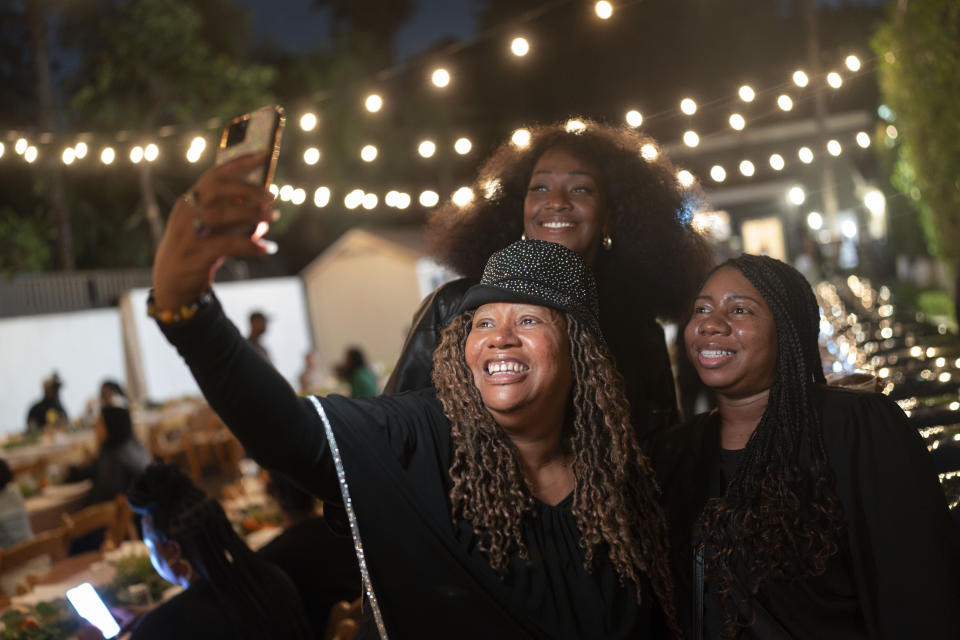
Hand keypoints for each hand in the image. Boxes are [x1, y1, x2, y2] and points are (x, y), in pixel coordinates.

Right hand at [152, 153, 277, 309]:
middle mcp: (186, 212)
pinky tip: (267, 247)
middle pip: (216, 188)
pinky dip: (250, 245)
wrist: (172, 284)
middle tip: (272, 197)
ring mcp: (188, 233)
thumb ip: (232, 214)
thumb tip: (267, 205)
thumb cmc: (198, 250)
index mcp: (190, 201)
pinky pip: (226, 245)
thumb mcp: (212, 228)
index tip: (265, 154)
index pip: (215, 174)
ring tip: (272, 218)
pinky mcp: (195, 254)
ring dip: (251, 214)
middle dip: (248, 189)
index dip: (240, 163)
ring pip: (221, 214)